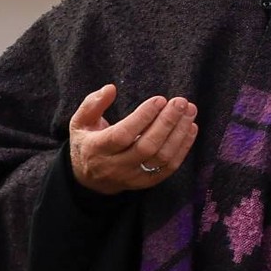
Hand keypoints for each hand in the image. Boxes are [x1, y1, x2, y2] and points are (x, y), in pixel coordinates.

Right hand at [69, 84, 198, 194]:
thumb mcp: (80, 123)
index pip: (122, 135)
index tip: (160, 99)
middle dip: (167, 122)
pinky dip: (183, 147)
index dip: (143, 117)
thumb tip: (110, 88)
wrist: (90, 180)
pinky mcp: (147, 182)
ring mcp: (132, 177)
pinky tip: (191, 128)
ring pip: (161, 157)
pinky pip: (170, 167)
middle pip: (146, 146)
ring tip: (189, 111)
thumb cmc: (88, 143)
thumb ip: (92, 104)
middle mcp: (115, 166)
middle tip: (180, 102)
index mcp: (96, 149)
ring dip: (180, 133)